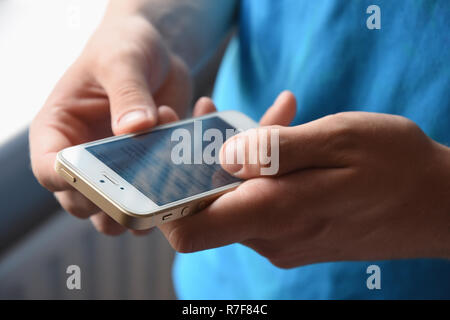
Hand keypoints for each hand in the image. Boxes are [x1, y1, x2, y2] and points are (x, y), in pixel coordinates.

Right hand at [30, 11, 191, 234]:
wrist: (157, 52)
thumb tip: (134, 128)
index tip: (106, 177)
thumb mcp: (123, 60)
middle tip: (148, 177)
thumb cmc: (125, 47)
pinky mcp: (147, 171)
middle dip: (117, 199)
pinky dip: (177, 183)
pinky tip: (192, 142)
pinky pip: (158, 194)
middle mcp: (83, 156)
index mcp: (59, 130)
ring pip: (122, 213)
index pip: (50, 171)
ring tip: (171, 157)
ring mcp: (116, 169)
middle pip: (86, 204)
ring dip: (149, 200)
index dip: (72, 182)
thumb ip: (127, 93)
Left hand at [159, 91, 449, 266]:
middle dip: (201, 155)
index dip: (163, 197)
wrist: (436, 205)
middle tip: (208, 109)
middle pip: (207, 203)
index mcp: (275, 213)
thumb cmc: (396, 167)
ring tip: (262, 112)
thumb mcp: (339, 140)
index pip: (187, 230)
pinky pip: (259, 198)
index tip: (164, 154)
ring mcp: (281, 237)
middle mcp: (270, 236)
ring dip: (237, 154)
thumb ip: (275, 150)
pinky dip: (259, 167)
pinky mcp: (293, 231)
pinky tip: (281, 134)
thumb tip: (222, 155)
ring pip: (235, 196)